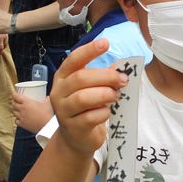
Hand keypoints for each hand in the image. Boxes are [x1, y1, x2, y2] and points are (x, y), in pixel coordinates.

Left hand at [12, 94, 52, 132]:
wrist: (47, 126)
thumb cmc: (47, 114)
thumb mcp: (48, 103)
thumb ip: (47, 98)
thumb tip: (47, 97)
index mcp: (27, 102)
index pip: (16, 96)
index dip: (14, 94)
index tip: (15, 93)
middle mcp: (22, 109)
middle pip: (13, 104)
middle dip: (13, 101)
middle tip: (15, 100)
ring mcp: (21, 117)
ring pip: (13, 112)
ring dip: (14, 109)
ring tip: (17, 108)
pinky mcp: (22, 124)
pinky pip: (16, 121)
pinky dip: (17, 119)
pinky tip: (19, 118)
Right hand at [50, 38, 128, 155]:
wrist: (76, 138)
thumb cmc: (86, 108)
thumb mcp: (92, 89)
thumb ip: (103, 77)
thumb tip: (120, 68)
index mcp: (63, 77)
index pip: (73, 59)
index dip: (89, 51)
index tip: (105, 43)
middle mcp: (59, 92)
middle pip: (81, 78)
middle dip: (105, 77)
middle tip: (123, 80)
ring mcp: (63, 110)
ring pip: (83, 98)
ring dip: (104, 94)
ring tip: (116, 96)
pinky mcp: (73, 127)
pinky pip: (90, 117)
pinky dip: (103, 112)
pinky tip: (107, 111)